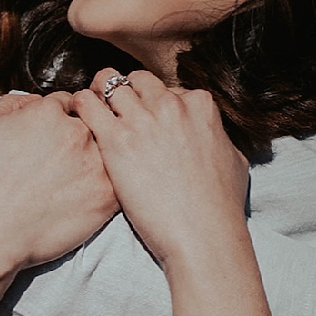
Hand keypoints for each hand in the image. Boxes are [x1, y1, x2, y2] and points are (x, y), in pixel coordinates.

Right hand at [0, 92, 119, 274]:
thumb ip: (12, 103)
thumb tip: (34, 101)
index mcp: (49, 112)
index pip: (67, 103)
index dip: (58, 118)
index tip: (51, 135)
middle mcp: (77, 133)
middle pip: (90, 125)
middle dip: (77, 137)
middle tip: (60, 160)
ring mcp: (96, 165)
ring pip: (105, 153)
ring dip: (92, 162)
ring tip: (69, 182)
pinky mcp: (106, 197)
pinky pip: (114, 183)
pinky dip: (100, 188)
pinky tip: (79, 198)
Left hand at [68, 68, 249, 264]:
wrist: (203, 234)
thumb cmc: (220, 206)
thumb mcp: (234, 160)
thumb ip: (219, 138)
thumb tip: (214, 138)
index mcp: (200, 105)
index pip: (168, 89)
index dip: (156, 104)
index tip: (149, 120)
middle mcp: (170, 104)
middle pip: (138, 80)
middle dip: (127, 92)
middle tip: (118, 111)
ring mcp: (142, 119)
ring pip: (109, 83)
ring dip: (100, 94)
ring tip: (94, 110)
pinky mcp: (115, 140)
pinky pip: (87, 103)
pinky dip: (82, 106)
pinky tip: (81, 118)